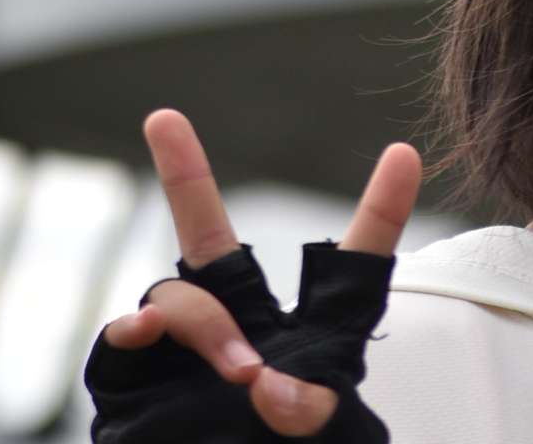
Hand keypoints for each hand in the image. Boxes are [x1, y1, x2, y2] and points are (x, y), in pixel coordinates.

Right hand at [95, 109, 421, 437]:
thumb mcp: (320, 434)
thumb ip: (306, 405)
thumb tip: (260, 380)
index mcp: (315, 333)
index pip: (356, 263)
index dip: (382, 210)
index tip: (406, 152)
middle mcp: (243, 324)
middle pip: (211, 240)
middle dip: (183, 175)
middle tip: (162, 120)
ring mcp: (183, 348)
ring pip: (181, 298)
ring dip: (209, 327)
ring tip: (245, 373)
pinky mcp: (137, 379)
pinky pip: (126, 336)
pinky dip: (133, 334)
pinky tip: (147, 336)